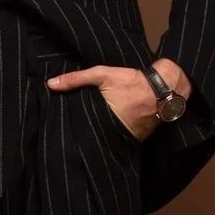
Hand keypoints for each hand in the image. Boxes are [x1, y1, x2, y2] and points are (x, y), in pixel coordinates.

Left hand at [45, 63, 160, 140]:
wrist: (165, 89)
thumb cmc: (132, 81)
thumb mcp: (102, 75)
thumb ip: (76, 79)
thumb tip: (50, 84)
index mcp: (101, 120)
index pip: (78, 129)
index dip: (70, 127)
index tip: (60, 125)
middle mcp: (111, 133)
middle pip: (90, 135)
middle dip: (82, 131)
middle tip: (69, 127)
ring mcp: (124, 138)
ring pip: (103, 137)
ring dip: (97, 133)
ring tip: (86, 127)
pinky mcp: (135, 139)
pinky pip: (118, 136)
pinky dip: (112, 132)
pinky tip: (107, 126)